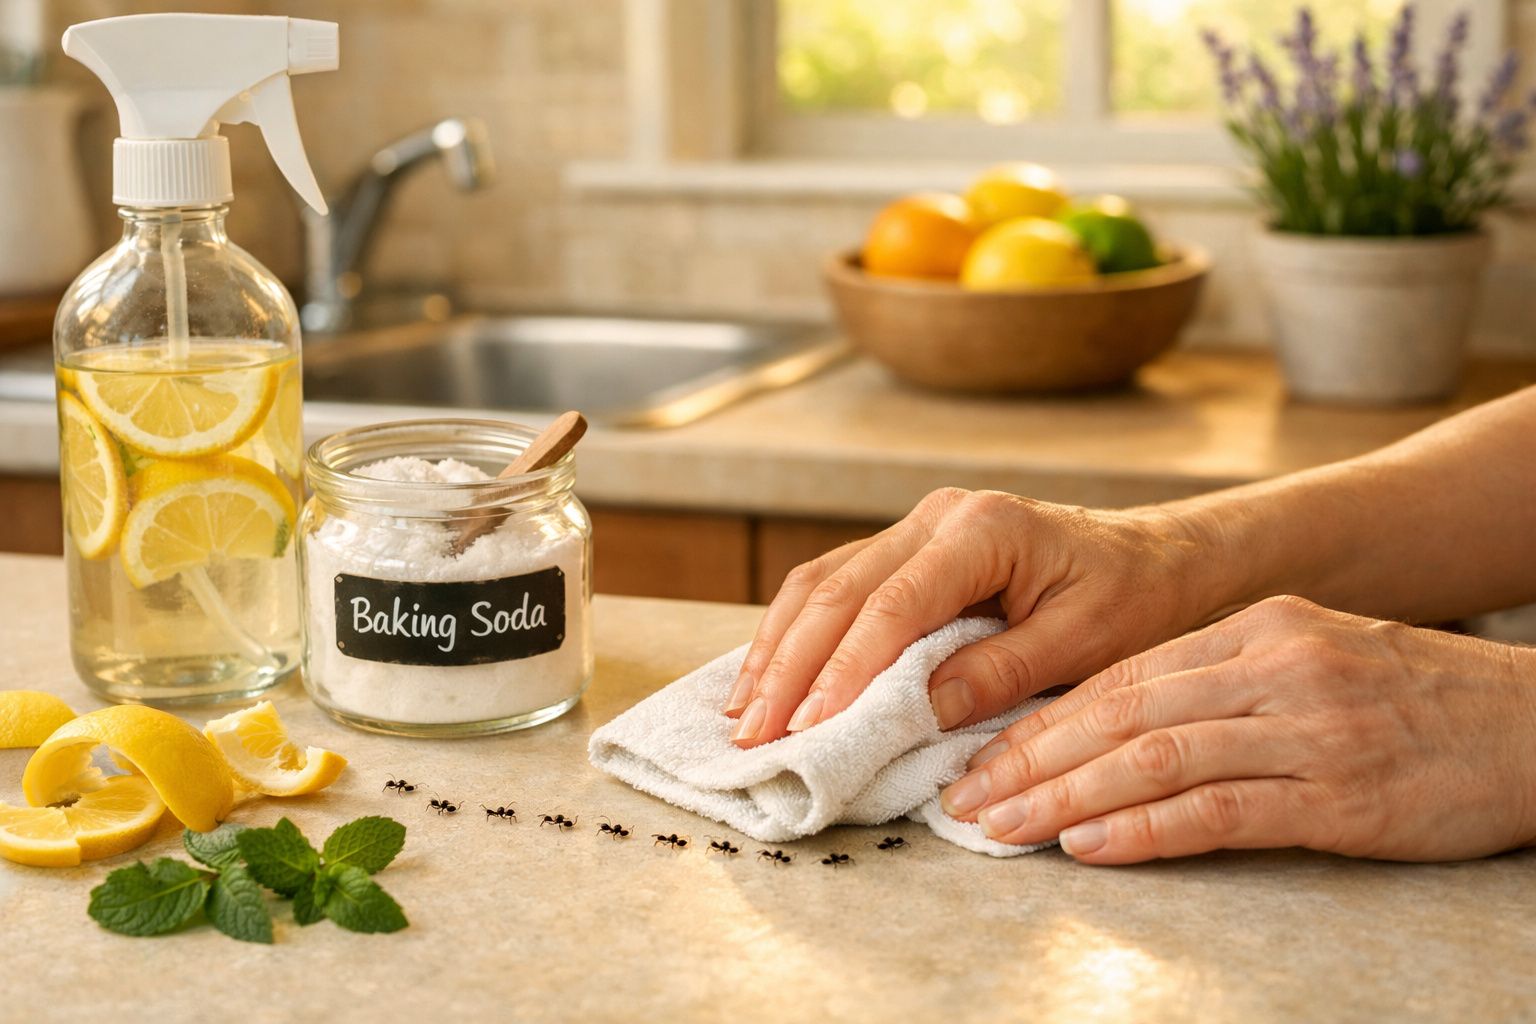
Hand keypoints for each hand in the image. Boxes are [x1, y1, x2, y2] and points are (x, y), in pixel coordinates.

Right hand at [724, 487, 1219, 746]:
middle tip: (753, 733)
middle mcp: (938, 518)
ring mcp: (918, 527)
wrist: (1153, 559)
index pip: (893, 604)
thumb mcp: (1083, 644)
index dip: (845, 668)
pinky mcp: (908, 549)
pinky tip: (768, 672)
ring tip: (740, 712)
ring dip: (778, 649)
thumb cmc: (1130, 600)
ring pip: (822, 582)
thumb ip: (1000, 671)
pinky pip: (835, 584)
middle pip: (839, 589)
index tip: (809, 726)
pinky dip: (797, 631)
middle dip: (790, 666)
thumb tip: (920, 706)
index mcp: (984, 530)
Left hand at [940, 595, 1535, 862]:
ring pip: (1153, 757)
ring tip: (1000, 826)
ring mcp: (1306, 727)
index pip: (1121, 675)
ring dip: (1064, 796)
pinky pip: (1218, 808)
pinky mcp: (1339, 792)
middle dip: (1029, 758)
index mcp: (1256, 628)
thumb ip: (1221, 683)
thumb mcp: (1311, 660)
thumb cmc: (1413, 698)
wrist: (1535, 726)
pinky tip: (1088, 845)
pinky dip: (1144, 828)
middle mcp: (1272, 666)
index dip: (1042, 718)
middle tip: (965, 796)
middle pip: (1119, 712)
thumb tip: (1116, 726)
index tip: (983, 753)